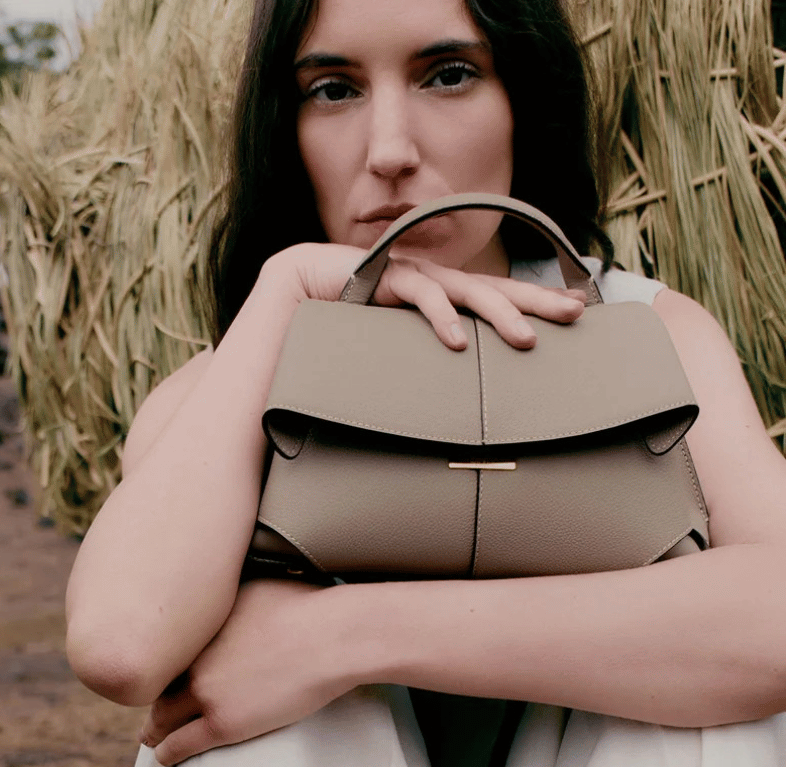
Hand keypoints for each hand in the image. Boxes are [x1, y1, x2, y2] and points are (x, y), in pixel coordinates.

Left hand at [139, 579, 348, 765]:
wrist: (330, 637)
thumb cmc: (307, 606)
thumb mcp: (254, 585)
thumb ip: (230, 595)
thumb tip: (227, 589)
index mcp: (198, 626)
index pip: (165, 652)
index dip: (162, 667)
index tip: (160, 674)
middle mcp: (191, 659)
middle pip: (158, 685)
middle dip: (152, 699)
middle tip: (148, 709)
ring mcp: (205, 693)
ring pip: (162, 718)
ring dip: (154, 730)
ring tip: (151, 738)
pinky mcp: (223, 724)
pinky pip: (181, 744)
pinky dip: (167, 751)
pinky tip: (163, 756)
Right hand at [272, 241, 585, 351]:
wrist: (297, 287)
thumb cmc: (345, 319)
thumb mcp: (394, 343)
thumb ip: (421, 358)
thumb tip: (452, 385)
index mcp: (441, 293)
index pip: (496, 296)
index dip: (534, 301)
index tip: (576, 310)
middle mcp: (436, 279)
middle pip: (497, 289)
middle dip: (537, 301)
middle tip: (574, 316)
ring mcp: (414, 274)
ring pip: (469, 292)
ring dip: (500, 315)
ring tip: (526, 340)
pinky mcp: (387, 275)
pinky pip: (422, 295)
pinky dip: (441, 318)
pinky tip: (457, 341)